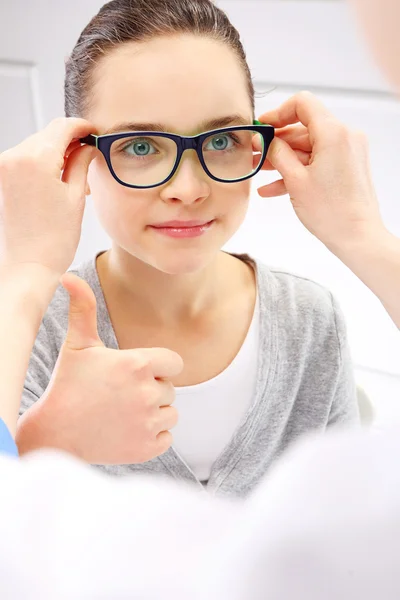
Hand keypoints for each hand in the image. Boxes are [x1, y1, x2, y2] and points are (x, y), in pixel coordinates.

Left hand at [0, 118, 95, 276]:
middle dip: (70, 141)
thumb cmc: (53, 240)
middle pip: (47, 135)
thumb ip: (81, 164)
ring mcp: (4, 168)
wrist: (29, 267)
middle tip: (91, 155)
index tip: (95, 132)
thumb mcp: (75, 197)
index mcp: (34, 159)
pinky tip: (59, 180)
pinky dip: (43, 164)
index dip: (82, 127)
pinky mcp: (2, 180)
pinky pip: (25, 160)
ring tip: (76, 175)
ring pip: (36, 146)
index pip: (62, 127)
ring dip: (57, 154)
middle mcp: (13, 158)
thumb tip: (88, 147)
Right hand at [17, 274, 182, 463]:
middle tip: (121, 394)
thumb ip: (83, 308)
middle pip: (170, 388)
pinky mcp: (147, 449)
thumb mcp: (78, 345)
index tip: (136, 372)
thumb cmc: (68, 385)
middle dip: (152, 389)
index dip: (157, 366)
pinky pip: (167, 437)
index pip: (174, 362)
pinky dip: (152, 436)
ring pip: (171, 413)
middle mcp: (147, 393)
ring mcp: (148, 423)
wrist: (55, 433)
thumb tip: (68, 276)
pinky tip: (128, 430)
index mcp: (138, 364)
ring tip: (124, 412)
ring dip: (154, 413)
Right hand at [257, 91, 385, 253]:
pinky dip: (297, 170)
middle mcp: (344, 137)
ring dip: (283, 159)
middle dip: (277, 142)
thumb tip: (265, 139)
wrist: (357, 237)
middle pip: (303, 128)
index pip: (303, 104)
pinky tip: (273, 187)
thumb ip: (277, 154)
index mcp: (334, 133)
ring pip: (308, 147)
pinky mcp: (346, 167)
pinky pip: (317, 161)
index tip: (261, 128)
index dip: (278, 113)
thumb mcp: (295, 180)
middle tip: (254, 154)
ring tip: (260, 172)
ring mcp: (347, 152)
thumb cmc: (331, 212)